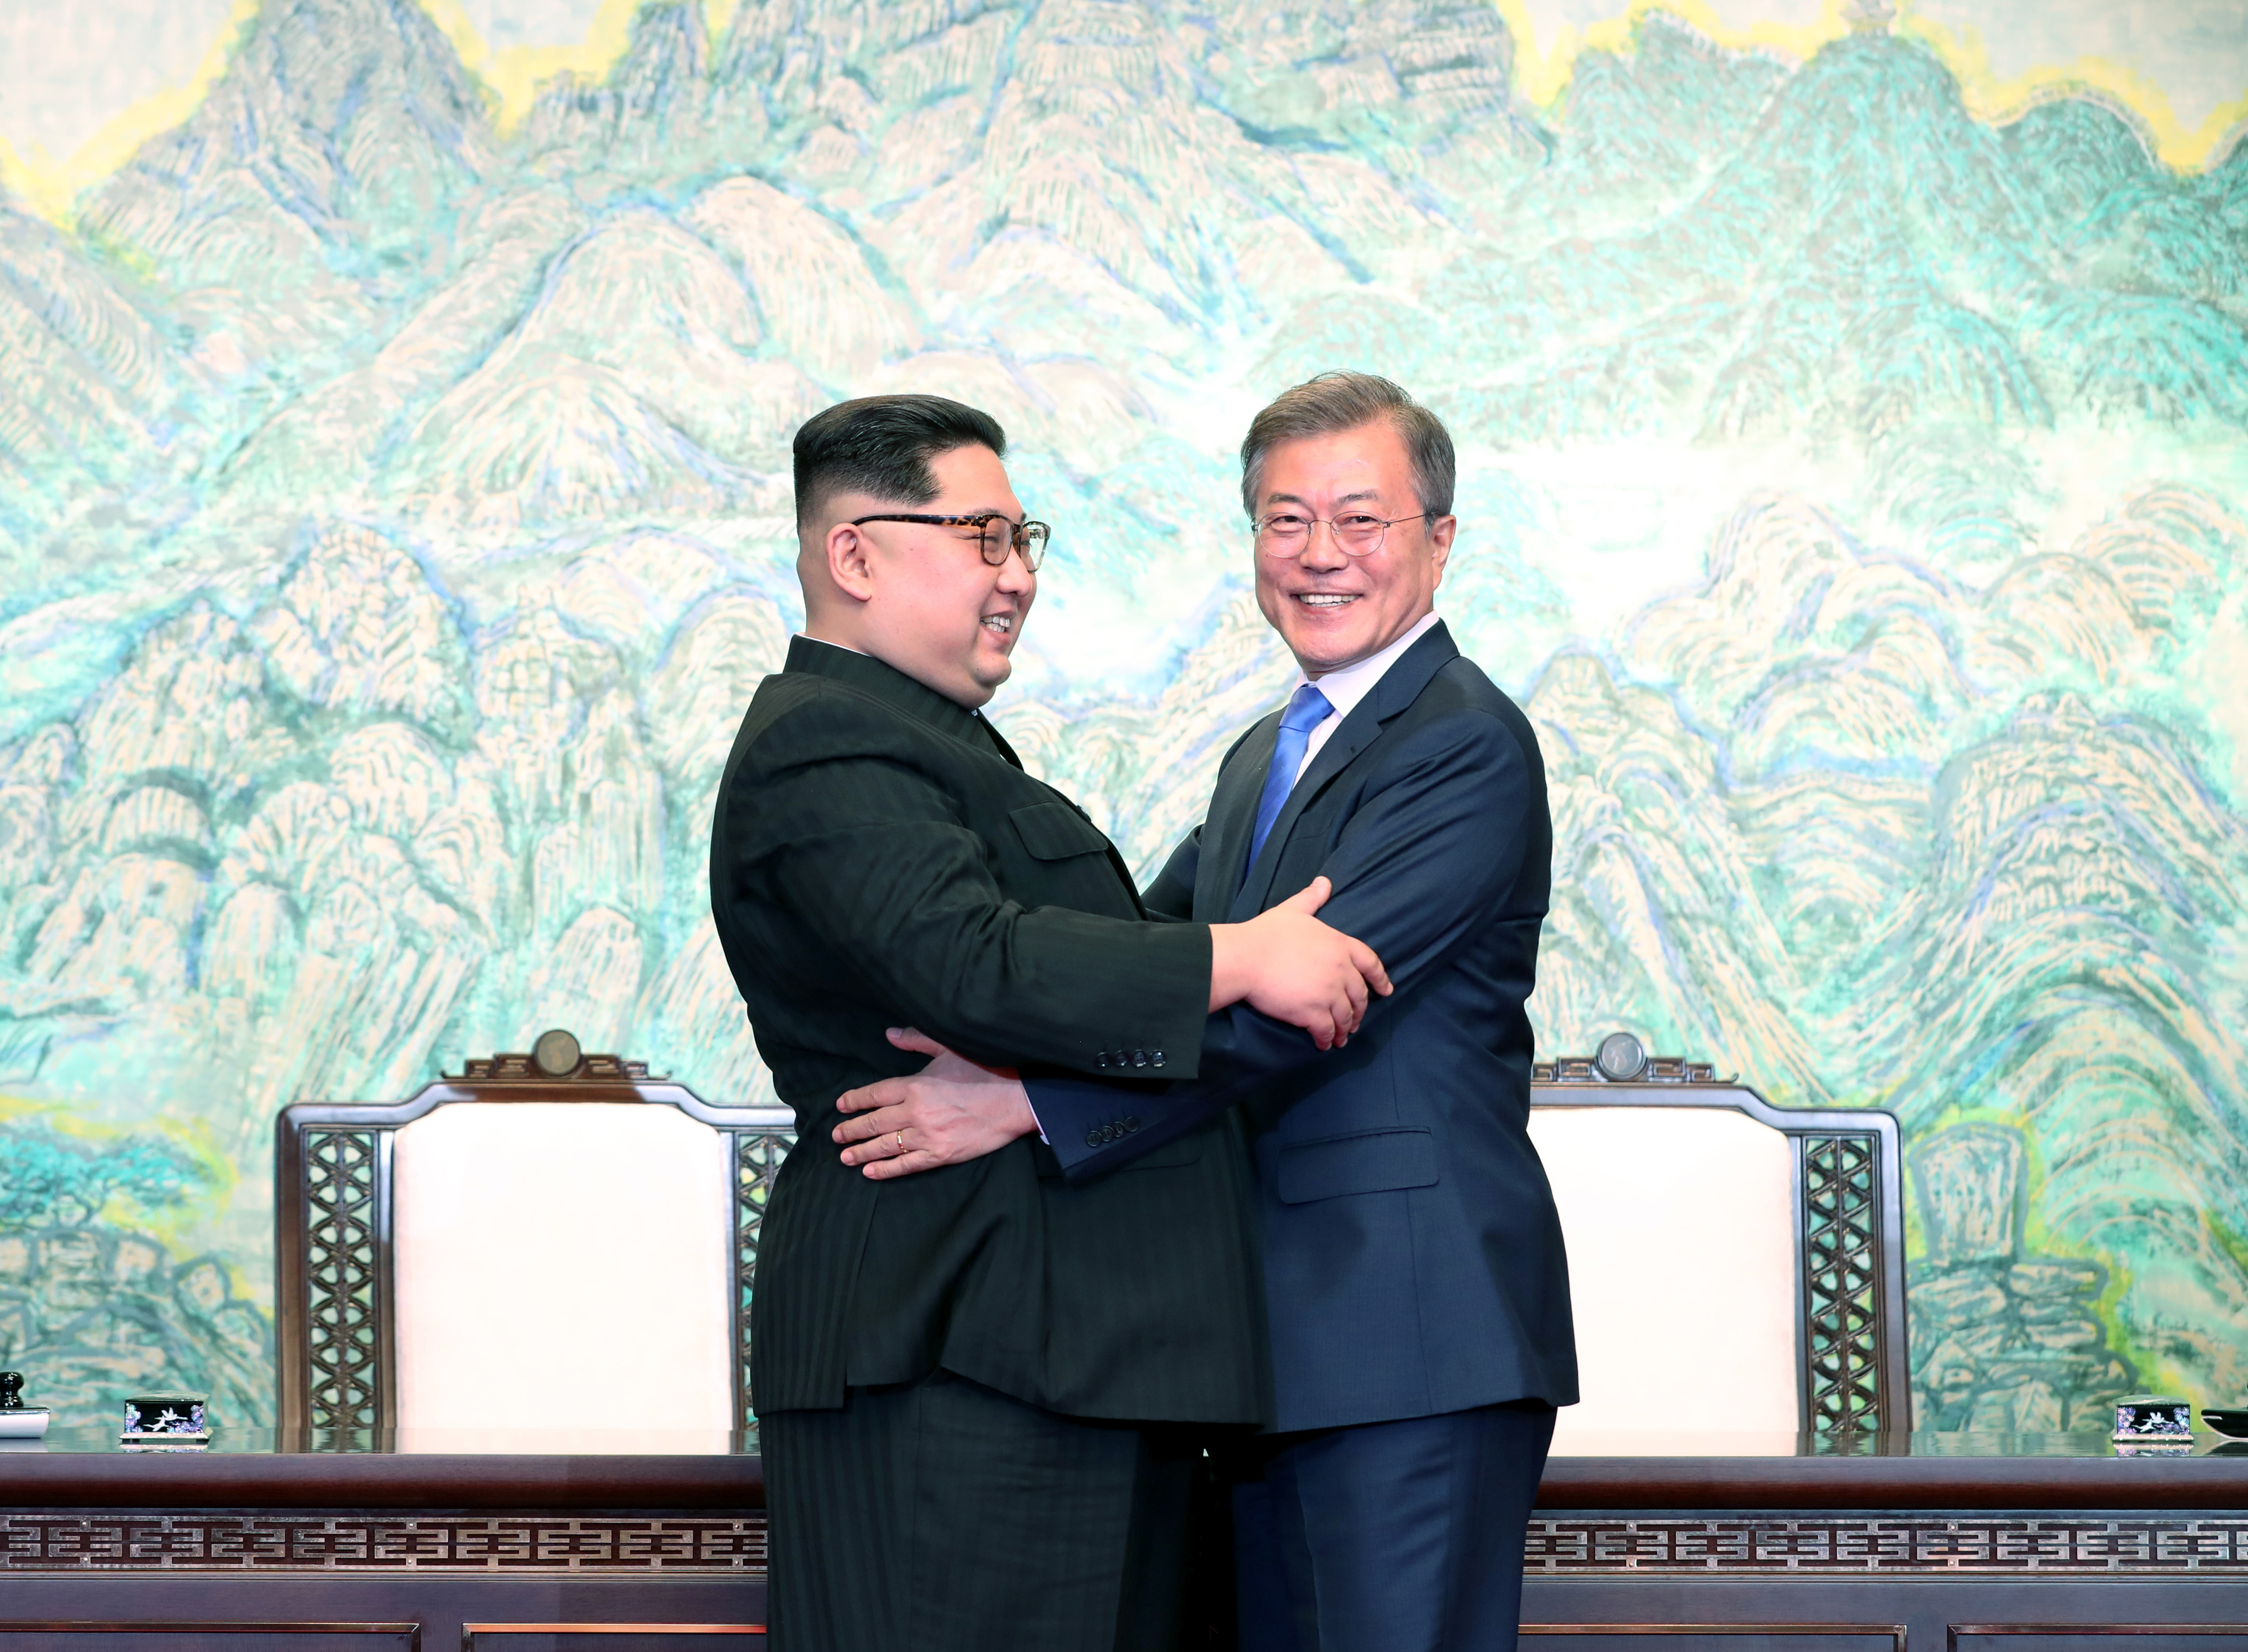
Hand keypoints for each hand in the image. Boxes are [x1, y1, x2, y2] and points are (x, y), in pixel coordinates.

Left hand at [832, 1028, 1037, 1179]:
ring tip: (845, 1157)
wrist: (1017, 1100)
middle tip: (836, 1135)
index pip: (874, 1094)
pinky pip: (906, 1165)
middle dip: (851, 1130)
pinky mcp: (941, 1154)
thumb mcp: (949, 1048)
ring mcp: (927, 1136)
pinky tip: (870, 1171)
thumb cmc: (986, 1070)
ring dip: (861, 1152)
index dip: (854, 1101)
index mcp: (915, 1085)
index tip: (841, 1106)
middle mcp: (915, 1112)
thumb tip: (890, 1034)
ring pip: (885, 1146)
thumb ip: (917, 1040)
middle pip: (873, 1123)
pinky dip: (886, 1169)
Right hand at [1208, 876, 1391, 1049]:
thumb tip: (1324, 882)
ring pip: (1345, 1016)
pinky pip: (1326, 1031)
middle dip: (1359, 1009)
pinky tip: (1323, 1044)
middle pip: (1359, 995)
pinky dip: (1327, 1039)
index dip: (1380, 978)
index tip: (1386, 990)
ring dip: (1345, 1029)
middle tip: (1355, 1020)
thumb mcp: (1293, 910)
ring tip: (1341, 1037)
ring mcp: (1328, 993)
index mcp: (1339, 945)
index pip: (1371, 963)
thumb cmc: (1267, 933)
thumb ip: (1312, 898)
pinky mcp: (1313, 1013)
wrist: (1246, 958)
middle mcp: (1340, 970)